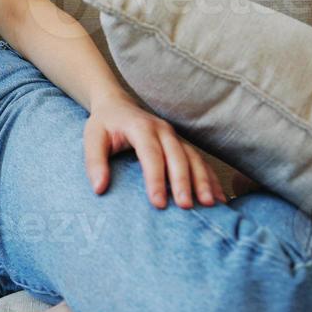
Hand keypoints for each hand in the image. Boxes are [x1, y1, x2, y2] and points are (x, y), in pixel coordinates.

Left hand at [84, 97, 225, 208]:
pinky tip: (219, 197)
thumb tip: (99, 188)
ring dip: (203, 181)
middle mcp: (162, 130)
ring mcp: (175, 137)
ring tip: (210, 204)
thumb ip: (94, 162)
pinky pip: (200, 161)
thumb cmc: (104, 125)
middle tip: (186, 206)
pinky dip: (211, 178)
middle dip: (183, 182)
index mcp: (140, 127)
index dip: (155, 179)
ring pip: (194, 158)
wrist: (118, 105)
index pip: (150, 154)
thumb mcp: (92, 138)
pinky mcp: (182, 144)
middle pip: (177, 157)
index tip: (158, 203)